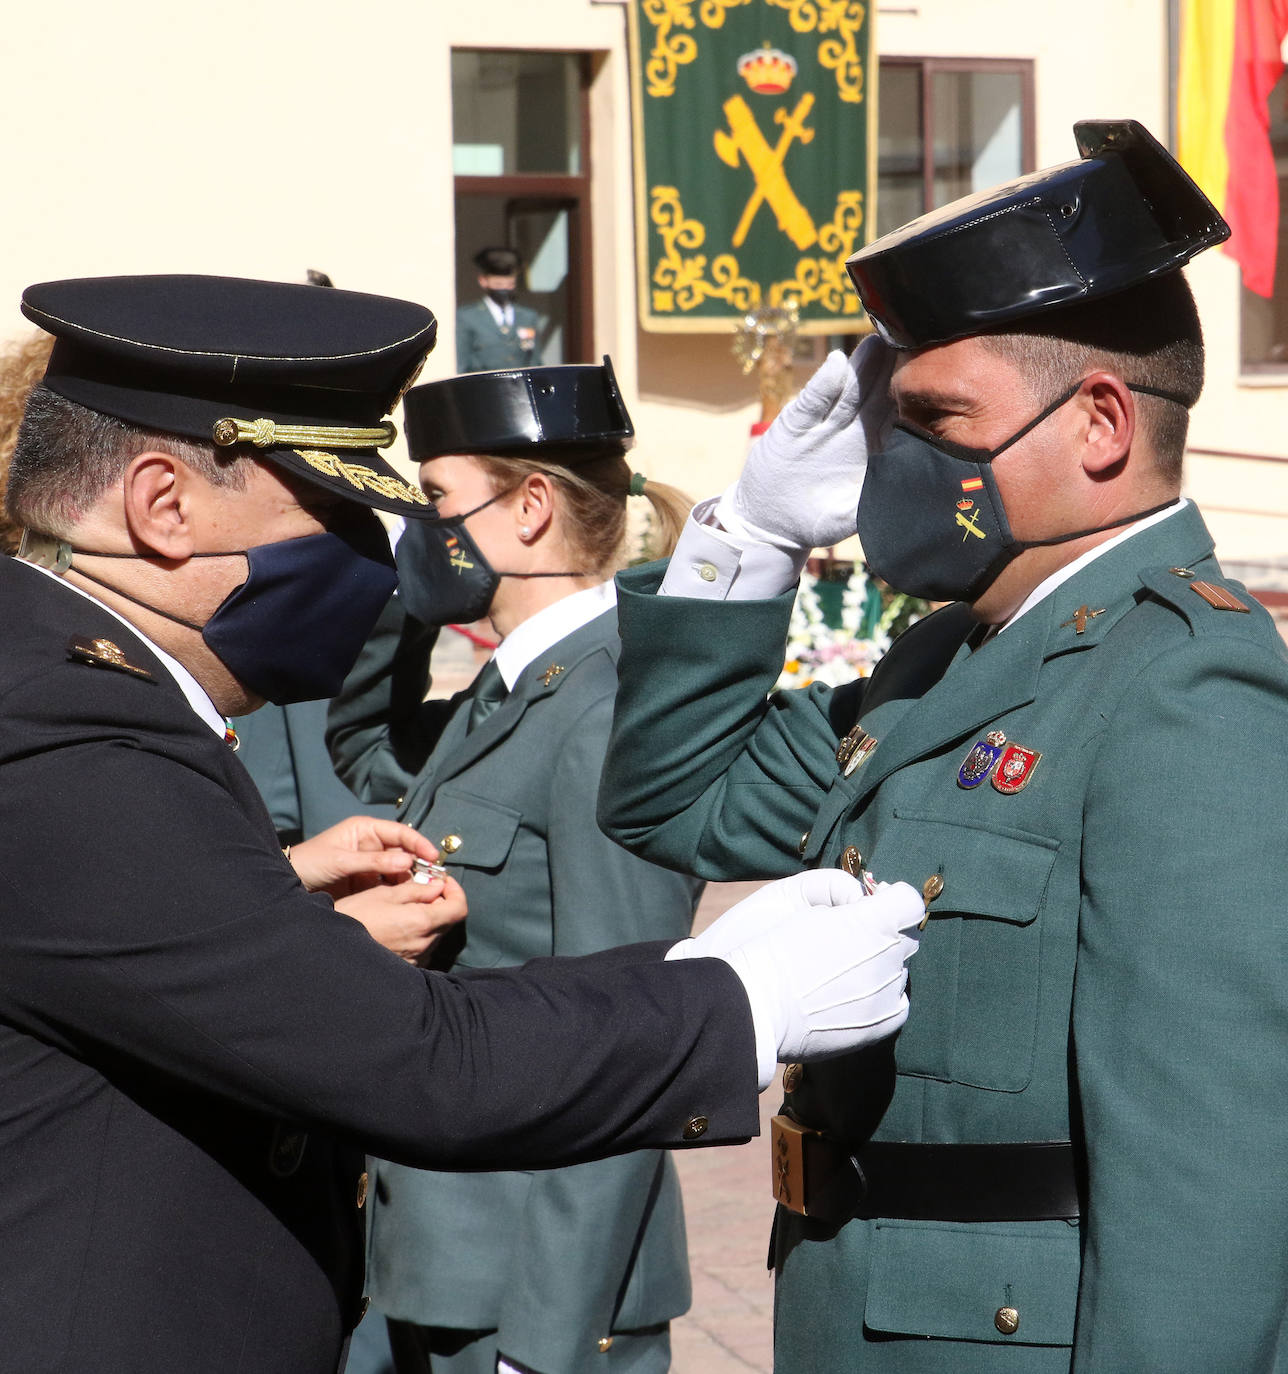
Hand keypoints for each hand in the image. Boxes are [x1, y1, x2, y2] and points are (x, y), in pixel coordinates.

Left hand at [289, 816, 439, 898]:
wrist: (287, 885)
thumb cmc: (309, 863)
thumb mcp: (341, 861)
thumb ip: (374, 862)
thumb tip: (407, 862)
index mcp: (365, 830)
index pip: (400, 832)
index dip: (418, 843)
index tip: (433, 857)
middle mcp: (371, 844)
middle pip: (404, 851)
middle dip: (419, 864)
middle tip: (433, 879)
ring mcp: (370, 864)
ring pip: (399, 870)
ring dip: (411, 879)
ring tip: (423, 892)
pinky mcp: (367, 882)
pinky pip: (389, 884)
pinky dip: (399, 891)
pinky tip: (407, 898)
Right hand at [336, 872, 467, 963]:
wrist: (332, 950)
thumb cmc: (354, 917)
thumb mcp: (383, 894)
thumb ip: (416, 890)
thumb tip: (438, 885)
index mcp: (421, 922)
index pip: (459, 909)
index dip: (456, 891)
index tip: (442, 881)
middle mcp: (424, 944)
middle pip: (448, 921)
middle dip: (441, 902)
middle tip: (422, 889)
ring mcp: (416, 958)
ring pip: (435, 933)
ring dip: (429, 918)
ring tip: (406, 907)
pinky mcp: (407, 967)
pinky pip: (422, 947)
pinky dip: (418, 933)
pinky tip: (399, 926)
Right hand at [670, 872, 919, 1086]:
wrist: (756, 1006)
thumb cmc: (773, 951)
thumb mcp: (802, 903)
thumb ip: (841, 896)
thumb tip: (862, 901)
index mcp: (871, 923)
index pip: (908, 901)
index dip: (893, 899)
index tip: (876, 903)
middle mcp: (888, 957)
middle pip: (907, 937)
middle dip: (886, 932)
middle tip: (853, 939)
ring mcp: (888, 993)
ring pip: (900, 970)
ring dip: (881, 965)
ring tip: (843, 973)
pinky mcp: (883, 1023)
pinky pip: (899, 1002)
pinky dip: (883, 996)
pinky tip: (856, 996)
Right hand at [716, 336, 896, 553]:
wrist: (769, 522)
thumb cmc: (813, 521)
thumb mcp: (843, 518)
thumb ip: (865, 506)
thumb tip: (900, 502)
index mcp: (870, 452)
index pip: (893, 417)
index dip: (909, 397)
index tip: (929, 375)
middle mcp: (849, 433)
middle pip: (873, 396)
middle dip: (889, 369)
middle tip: (908, 340)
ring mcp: (821, 426)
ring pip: (846, 392)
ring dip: (861, 367)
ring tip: (877, 342)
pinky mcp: (794, 425)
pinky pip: (811, 403)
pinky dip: (822, 385)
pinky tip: (835, 363)